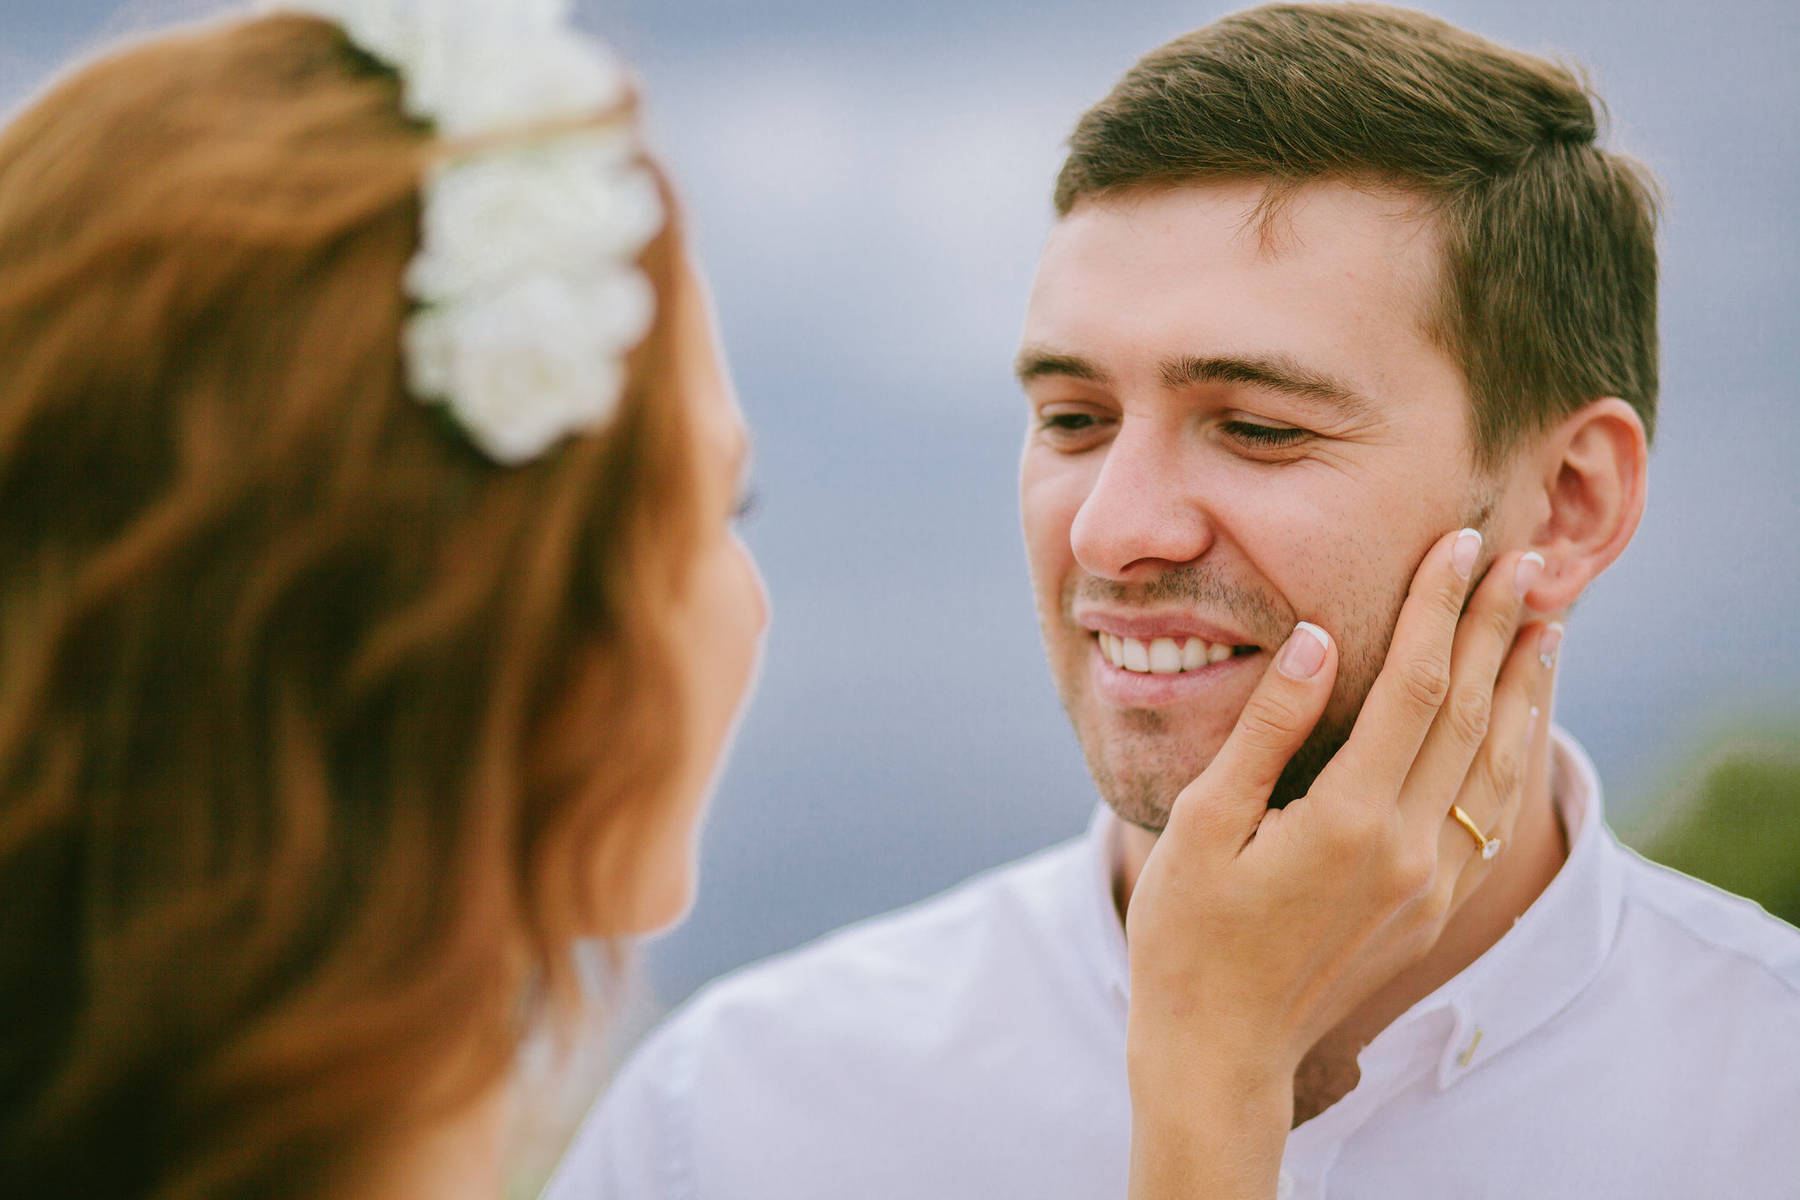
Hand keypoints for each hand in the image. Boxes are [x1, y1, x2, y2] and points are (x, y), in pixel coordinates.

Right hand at [1124, 527, 1560, 1198]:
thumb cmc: (1188, 934)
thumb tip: (1312, 640)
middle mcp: (1409, 851)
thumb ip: (1265, 730)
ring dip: (1525, 685)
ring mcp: (1431, 884)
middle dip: (1499, 626)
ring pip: (1499, 764)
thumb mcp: (1203, 824)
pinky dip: (1515, 751)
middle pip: (1471, 714)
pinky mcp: (1433, 906)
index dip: (1439, 608)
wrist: (1220, 1048)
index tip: (1459, 543)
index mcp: (1349, 822)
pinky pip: (1493, 814)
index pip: (1414, 687)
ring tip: (1546, 618)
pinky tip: (1521, 715)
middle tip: (1530, 556)